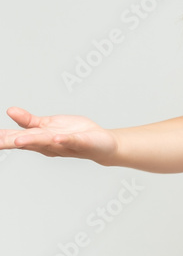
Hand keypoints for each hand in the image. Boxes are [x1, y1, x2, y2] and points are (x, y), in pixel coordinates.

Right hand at [1, 106, 117, 164]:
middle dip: (11, 142)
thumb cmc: (72, 134)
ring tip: (19, 140)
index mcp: (39, 139)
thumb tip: (9, 111)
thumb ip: (28, 120)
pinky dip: (64, 139)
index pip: (16, 138)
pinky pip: (71, 140)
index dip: (1, 139)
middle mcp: (48, 144)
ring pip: (46, 142)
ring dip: (33, 141)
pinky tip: (56, 138)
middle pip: (27, 142)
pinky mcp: (80, 142)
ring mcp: (64, 143)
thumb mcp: (46, 125)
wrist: (100, 144)